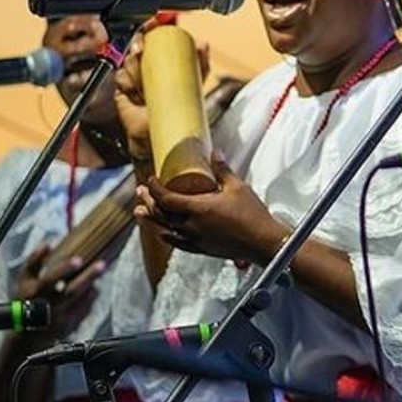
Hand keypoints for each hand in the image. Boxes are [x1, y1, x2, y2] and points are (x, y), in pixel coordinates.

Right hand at [17, 245, 106, 338]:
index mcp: (35, 293)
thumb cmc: (26, 302)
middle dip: (88, 277)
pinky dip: (91, 296)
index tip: (78, 259)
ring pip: (82, 300)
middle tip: (101, 264)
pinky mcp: (71, 326)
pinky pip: (87, 308)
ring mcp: (61, 319)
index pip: (49, 280)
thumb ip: (34, 261)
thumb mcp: (24, 280)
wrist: (27, 336)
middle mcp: (48, 308)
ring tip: (98, 270)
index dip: (64, 269)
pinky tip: (91, 287)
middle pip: (71, 291)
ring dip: (92, 285)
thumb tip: (48, 244)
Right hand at [112, 20, 213, 162]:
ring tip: (147, 86)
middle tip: (142, 51)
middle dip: (138, 46)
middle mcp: (144, 64)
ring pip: (127, 62)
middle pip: (134, 45)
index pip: (150, 36)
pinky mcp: (122, 89)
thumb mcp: (194, 82)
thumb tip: (203, 45)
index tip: (151, 25)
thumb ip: (200, 64)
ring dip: (136, 70)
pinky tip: (139, 94)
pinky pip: (121, 78)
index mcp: (159, 57)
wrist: (162, 132)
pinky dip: (130, 84)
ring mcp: (132, 76)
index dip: (148, 29)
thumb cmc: (176, 107)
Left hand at [134, 161, 285, 264]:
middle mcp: (191, 225)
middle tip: (140, 191)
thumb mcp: (237, 187)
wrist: (262, 242)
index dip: (155, 188)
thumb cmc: (252, 214)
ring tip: (139, 212)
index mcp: (197, 208)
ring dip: (152, 219)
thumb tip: (215, 152)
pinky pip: (179, 243)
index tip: (151, 179)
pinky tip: (163, 234)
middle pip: (162, 213)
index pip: (166, 198)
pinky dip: (168, 237)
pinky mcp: (202, 248)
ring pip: (166, 228)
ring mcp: (195, 238)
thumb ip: (222, 170)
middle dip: (149, 201)